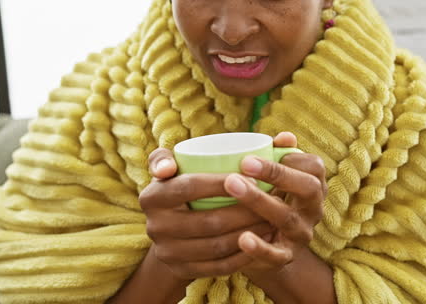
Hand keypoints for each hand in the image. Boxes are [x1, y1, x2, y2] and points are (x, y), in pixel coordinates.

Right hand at [138, 148, 273, 279]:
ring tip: (273, 220)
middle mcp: (155, 227)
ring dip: (251, 233)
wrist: (170, 231)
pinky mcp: (182, 272)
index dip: (222, 183)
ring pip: (217, 246)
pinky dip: (244, 255)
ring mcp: (168, 253)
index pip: (190, 186)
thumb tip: (170, 165)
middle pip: (209, 220)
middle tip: (273, 202)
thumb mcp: (176, 166)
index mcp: (152, 196)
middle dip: (247, 212)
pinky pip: (219, 267)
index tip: (254, 179)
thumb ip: (177, 153)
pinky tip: (263, 242)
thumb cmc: (182, 186)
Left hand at [223, 132, 326, 273]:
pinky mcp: (286, 257)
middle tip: (245, 163)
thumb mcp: (276, 180)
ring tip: (232, 186)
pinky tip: (243, 238)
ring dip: (260, 200)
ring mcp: (301, 234)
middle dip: (278, 174)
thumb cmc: (270, 201)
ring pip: (287, 218)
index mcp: (312, 187)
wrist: (269, 250)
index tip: (266, 150)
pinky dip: (260, 247)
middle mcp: (313, 210)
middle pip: (309, 189)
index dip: (294, 157)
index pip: (315, 167)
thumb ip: (279, 157)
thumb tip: (285, 137)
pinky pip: (276, 255)